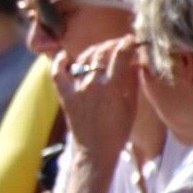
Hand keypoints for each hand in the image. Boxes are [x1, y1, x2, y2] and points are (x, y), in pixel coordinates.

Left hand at [53, 36, 139, 172]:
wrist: (95, 151)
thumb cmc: (118, 131)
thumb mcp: (132, 106)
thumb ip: (132, 81)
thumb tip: (135, 61)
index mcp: (112, 88)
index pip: (120, 55)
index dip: (128, 44)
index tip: (133, 41)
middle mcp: (91, 85)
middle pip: (101, 53)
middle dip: (113, 45)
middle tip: (120, 45)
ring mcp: (75, 89)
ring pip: (83, 59)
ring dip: (94, 50)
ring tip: (103, 50)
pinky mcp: (64, 96)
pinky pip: (57, 73)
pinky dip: (60, 61)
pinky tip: (66, 55)